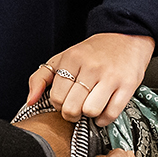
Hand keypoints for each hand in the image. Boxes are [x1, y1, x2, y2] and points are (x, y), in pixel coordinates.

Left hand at [24, 33, 156, 127]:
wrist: (125, 37)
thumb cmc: (92, 52)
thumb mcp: (62, 59)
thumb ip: (40, 78)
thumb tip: (30, 100)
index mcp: (73, 59)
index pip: (56, 96)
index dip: (58, 104)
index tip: (65, 100)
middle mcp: (92, 67)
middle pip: (72, 107)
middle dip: (71, 113)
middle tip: (76, 108)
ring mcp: (111, 76)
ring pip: (91, 111)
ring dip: (89, 115)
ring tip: (89, 107)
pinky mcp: (127, 85)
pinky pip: (111, 114)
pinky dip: (104, 119)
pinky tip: (102, 110)